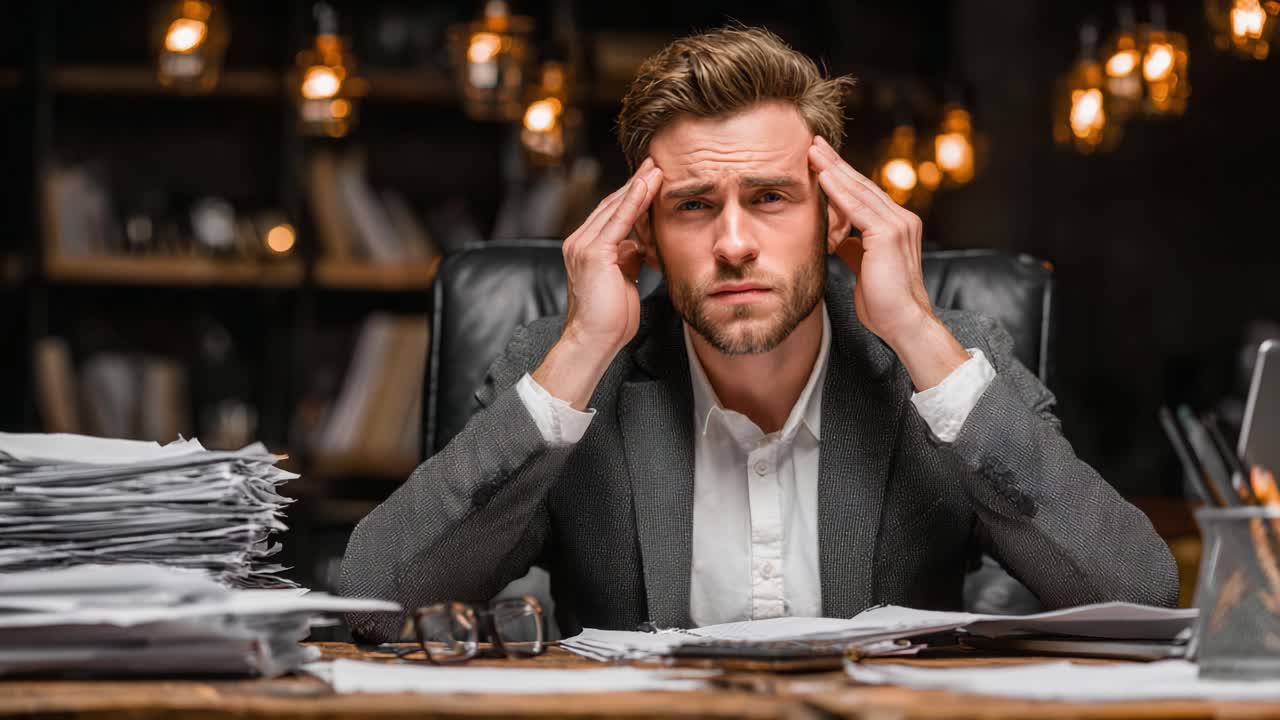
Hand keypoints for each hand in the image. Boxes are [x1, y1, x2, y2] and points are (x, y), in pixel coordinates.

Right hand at [561, 157, 662, 352]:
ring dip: (638, 186)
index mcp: (586, 248)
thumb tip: (640, 246)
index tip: (651, 179)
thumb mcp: (624, 281)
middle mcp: (579, 242)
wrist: (594, 341)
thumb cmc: (610, 319)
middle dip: (636, 184)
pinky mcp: (593, 252)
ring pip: (615, 208)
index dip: (632, 196)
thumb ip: (628, 259)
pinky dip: (634, 201)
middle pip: (613, 205)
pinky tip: (648, 185)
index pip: (612, 214)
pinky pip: (618, 220)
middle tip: (656, 162)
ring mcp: (583, 245)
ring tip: (657, 167)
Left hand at [808, 136, 966, 388]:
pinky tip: (822, 176)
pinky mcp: (888, 234)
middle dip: (835, 164)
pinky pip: (857, 207)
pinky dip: (838, 190)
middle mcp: (901, 220)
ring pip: (858, 191)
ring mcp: (897, 224)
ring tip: (813, 151)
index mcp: (896, 227)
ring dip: (833, 170)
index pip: (864, 195)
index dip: (841, 177)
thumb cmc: (883, 303)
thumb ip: (854, 250)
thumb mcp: (864, 269)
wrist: (902, 323)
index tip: (820, 162)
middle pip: (861, 185)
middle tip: (813, 143)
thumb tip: (839, 240)